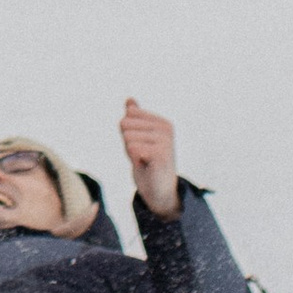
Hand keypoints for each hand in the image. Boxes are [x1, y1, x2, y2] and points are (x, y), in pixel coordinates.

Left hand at [121, 100, 179, 218]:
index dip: (128, 133)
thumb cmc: (147, 163)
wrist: (160, 192)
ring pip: (127, 138)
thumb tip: (129, 99)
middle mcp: (166, 129)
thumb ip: (136, 118)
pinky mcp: (160, 155)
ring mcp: (165, 142)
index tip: (141, 146)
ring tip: (144, 162)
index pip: (128, 116)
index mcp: (162, 122)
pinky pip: (132, 149)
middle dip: (128, 143)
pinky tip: (146, 166)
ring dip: (131, 153)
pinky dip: (134, 160)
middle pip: (125, 125)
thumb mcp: (140, 137)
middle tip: (142, 156)